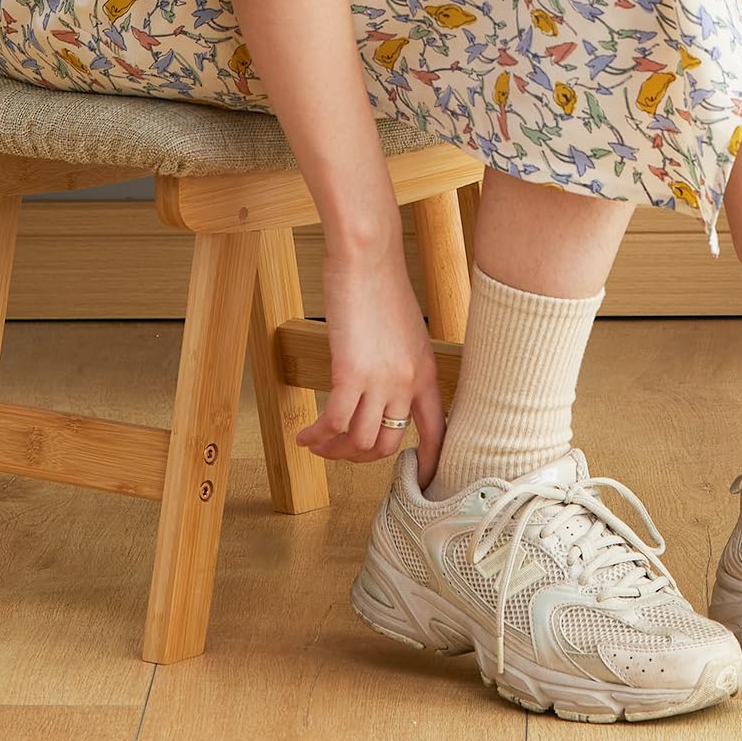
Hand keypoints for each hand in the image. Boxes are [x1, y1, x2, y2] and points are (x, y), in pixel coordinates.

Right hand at [295, 210, 444, 485]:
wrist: (367, 255)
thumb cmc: (381, 283)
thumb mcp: (405, 329)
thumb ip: (400, 361)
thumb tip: (384, 384)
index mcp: (426, 372)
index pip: (437, 432)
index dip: (429, 464)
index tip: (419, 484)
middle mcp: (407, 382)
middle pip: (388, 444)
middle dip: (360, 457)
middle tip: (338, 449)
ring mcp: (380, 380)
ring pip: (359, 441)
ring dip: (334, 450)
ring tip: (316, 443)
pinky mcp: (350, 372)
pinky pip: (334, 422)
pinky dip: (316, 435)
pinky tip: (304, 433)